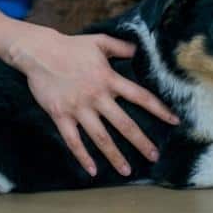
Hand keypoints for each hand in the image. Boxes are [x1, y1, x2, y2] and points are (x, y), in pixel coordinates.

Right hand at [7, 28, 178, 176]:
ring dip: (114, 155)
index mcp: (109, 79)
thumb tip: (139, 51)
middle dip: (141, 142)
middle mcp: (97, 96)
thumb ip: (121, 47)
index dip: (159, 109)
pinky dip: (83, 157)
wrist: (39, 52)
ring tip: (127, 170)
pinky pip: (73, 141)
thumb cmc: (71, 46)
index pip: (140, 97)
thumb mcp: (100, 41)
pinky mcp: (60, 116)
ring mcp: (78, 108)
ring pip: (100, 137)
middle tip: (154, 156)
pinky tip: (93, 170)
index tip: (174, 121)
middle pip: (124, 124)